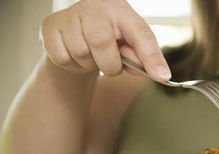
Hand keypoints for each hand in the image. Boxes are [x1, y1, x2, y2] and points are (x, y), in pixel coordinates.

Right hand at [40, 0, 170, 79]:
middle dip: (109, 65)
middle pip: (101, 43)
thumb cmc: (110, 39)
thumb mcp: (130, 45)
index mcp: (122, 11)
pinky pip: (62, 57)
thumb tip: (158, 74)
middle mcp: (95, 7)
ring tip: (92, 55)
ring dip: (89, 64)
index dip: (152, 56)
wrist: (77, 34)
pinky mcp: (50, 26)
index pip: (140, 33)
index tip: (162, 76)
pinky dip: (72, 64)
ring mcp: (70, 15)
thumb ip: (142, 58)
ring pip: (80, 53)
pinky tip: (76, 55)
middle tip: (109, 64)